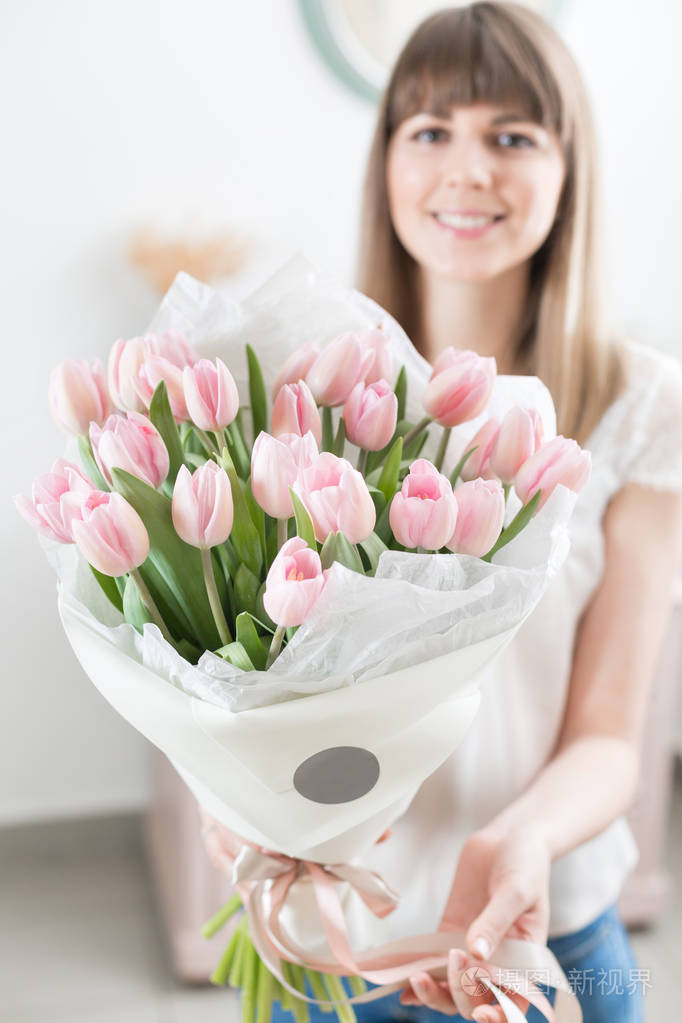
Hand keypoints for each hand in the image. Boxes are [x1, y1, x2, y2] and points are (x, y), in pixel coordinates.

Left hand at [400, 826, 550, 1020]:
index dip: (498, 1016)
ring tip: (417, 980)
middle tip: (454, 962)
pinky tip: (401, 983)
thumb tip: (476, 953)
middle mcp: (496, 963)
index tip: (481, 1014)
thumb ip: (496, 921)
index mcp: (523, 961)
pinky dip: (418, 976)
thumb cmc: (525, 865)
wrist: (509, 839)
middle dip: (461, 995)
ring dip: (434, 993)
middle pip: (476, 1000)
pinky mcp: (449, 934)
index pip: (513, 1004)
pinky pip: (433, 962)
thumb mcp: (517, 890)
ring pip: (451, 989)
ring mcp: (470, 951)